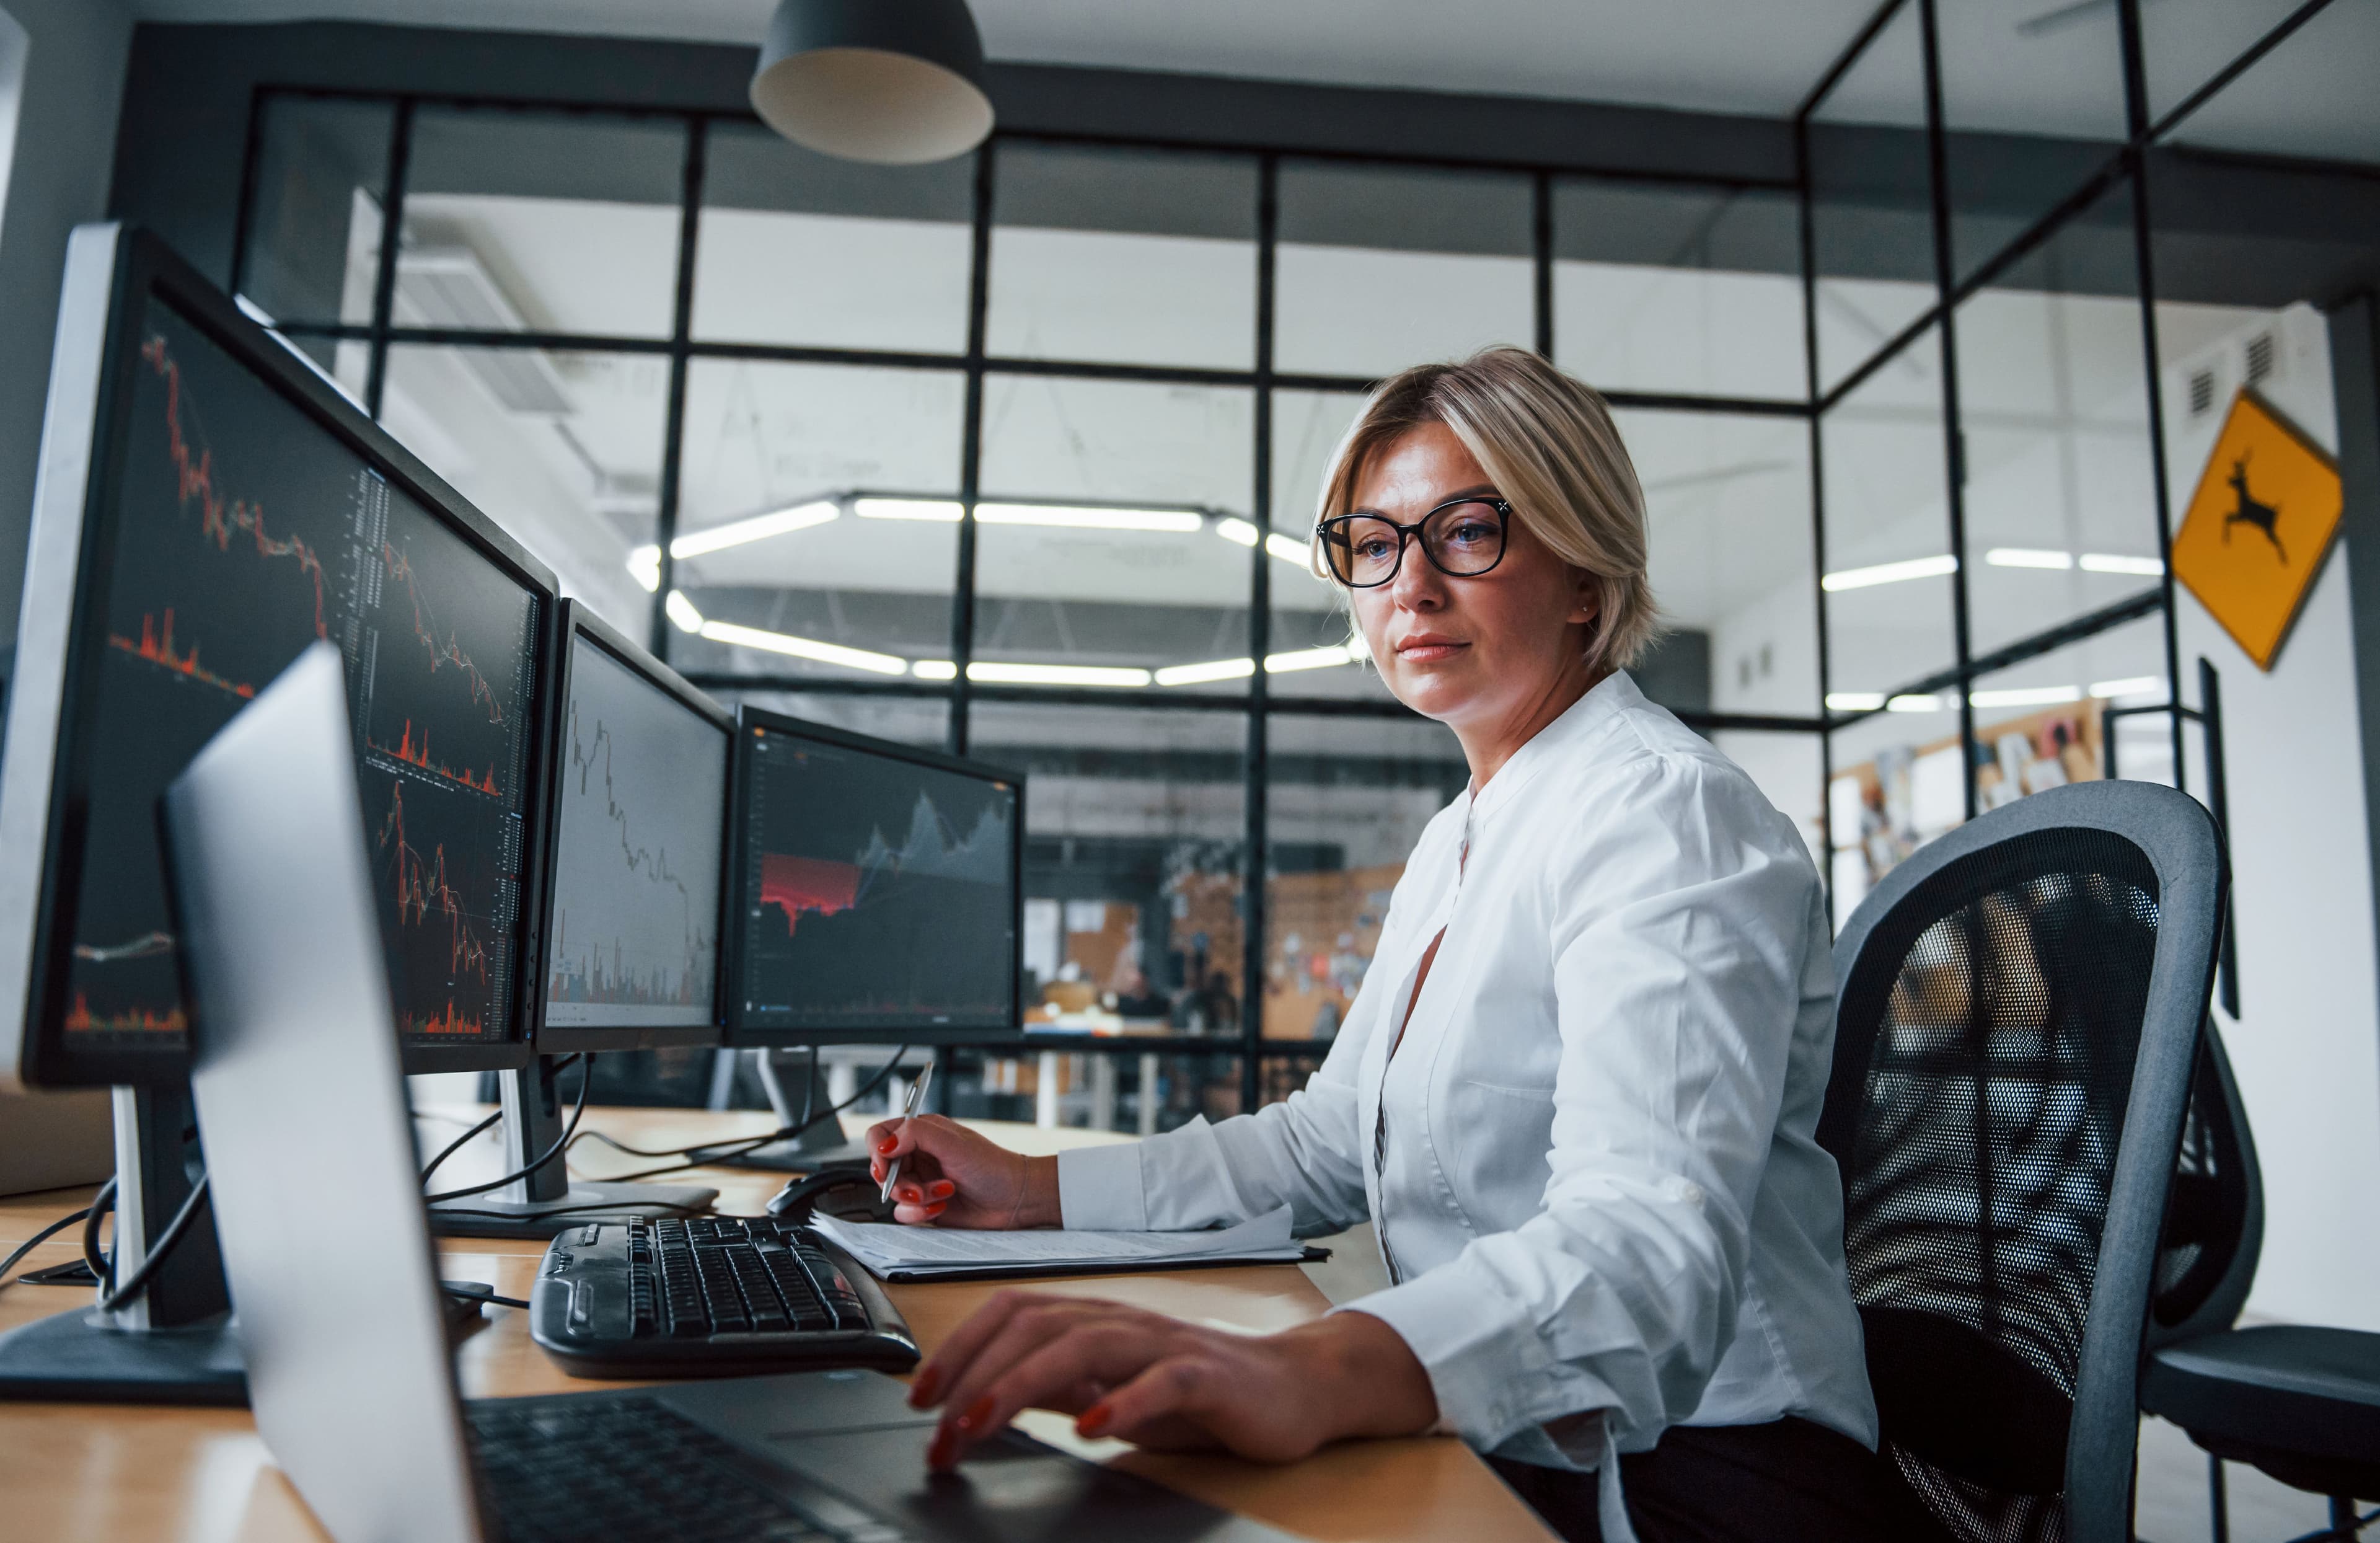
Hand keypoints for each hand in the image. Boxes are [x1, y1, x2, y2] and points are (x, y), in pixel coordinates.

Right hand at [864, 1113, 1058, 1227]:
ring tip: (943, 1193)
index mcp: (921, 1132)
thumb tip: (884, 1144)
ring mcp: (920, 1181)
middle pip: (881, 1169)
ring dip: (916, 1198)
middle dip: (897, 1183)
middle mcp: (918, 1155)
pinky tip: (943, 1207)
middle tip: (916, 1189)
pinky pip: (905, 1214)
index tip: (884, 1165)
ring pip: (892, 1194)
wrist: (1014, 1199)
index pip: (880, 1135)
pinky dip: (922, 1213)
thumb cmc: (992, 1166)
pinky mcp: (925, 1206)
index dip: (876, 1150)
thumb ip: (915, 1134)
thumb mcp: (953, 1143)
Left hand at [904, 1294, 1437, 1468]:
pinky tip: (1093, 1429)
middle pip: (1036, 1323)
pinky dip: (1123, 1402)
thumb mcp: (1110, 1389)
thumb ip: (1056, 1387)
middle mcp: (1123, 1320)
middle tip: (937, 1424)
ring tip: (984, 1421)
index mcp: (1094, 1320)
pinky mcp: (1209, 1374)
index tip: (919, 1397)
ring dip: (1024, 1383)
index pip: (1012, 1312)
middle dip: (976, 1370)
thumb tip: (984, 1394)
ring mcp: (1166, 1343)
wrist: (1294, 1387)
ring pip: (1085, 1344)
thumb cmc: (1200, 1391)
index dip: (960, 1347)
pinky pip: (1162, 1381)